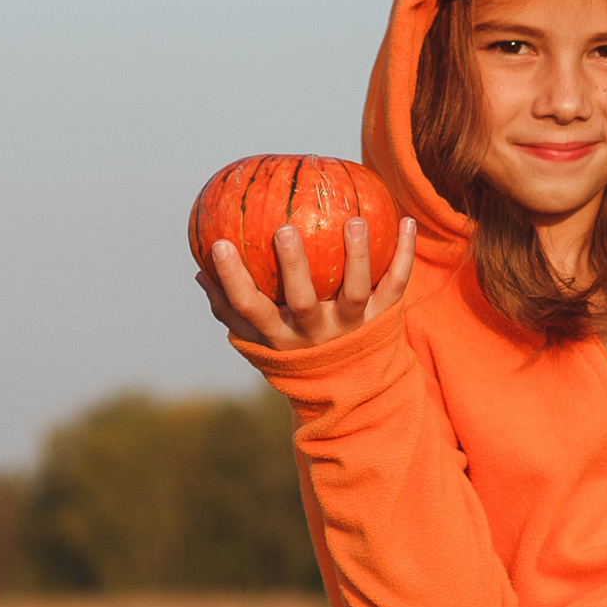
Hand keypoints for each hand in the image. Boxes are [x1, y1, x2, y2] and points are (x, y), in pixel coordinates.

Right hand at [204, 214, 416, 351]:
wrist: (352, 386)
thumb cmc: (293, 346)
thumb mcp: (258, 337)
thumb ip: (229, 306)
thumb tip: (200, 269)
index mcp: (280, 335)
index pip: (250, 308)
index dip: (233, 280)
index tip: (218, 244)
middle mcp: (315, 333)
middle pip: (303, 301)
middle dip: (294, 267)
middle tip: (286, 229)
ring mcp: (351, 327)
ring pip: (354, 292)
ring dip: (356, 257)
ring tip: (355, 221)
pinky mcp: (383, 319)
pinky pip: (395, 285)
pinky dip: (404, 254)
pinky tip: (406, 221)